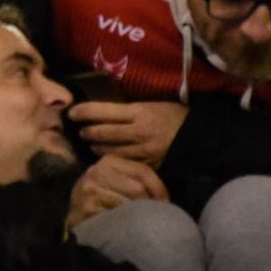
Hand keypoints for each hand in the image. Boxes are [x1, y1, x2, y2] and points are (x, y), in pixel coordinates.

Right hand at [64, 154, 167, 228]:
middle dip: (149, 204)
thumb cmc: (102, 200)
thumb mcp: (118, 183)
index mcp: (108, 161)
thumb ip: (138, 182)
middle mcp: (97, 171)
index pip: (143, 171)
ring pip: (129, 204)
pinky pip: (117, 217)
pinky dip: (124, 225)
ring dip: (137, 217)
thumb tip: (164, 198)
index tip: (165, 204)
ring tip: (139, 223)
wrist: (75, 217)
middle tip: (152, 217)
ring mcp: (90, 189)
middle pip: (138, 188)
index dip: (159, 189)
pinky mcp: (87, 208)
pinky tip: (124, 228)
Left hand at [69, 99, 188, 165]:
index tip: (72, 112)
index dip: (84, 112)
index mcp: (140, 112)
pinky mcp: (147, 165)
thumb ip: (129, 111)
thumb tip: (103, 112)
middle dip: (87, 132)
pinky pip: (123, 163)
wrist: (199, 138)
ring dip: (96, 147)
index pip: (104, 111)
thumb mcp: (152, 105)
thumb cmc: (175, 116)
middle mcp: (138, 131)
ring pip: (109, 150)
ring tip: (90, 143)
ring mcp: (142, 151)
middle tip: (80, 131)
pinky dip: (112, 160)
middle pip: (103, 133)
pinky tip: (106, 158)